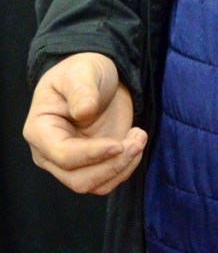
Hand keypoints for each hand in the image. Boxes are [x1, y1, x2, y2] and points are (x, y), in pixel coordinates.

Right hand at [23, 52, 147, 195]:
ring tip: (139, 138)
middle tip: (138, 140)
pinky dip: (126, 167)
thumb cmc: (82, 71)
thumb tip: (83, 112)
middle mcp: (51, 153)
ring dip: (122, 168)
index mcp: (40, 130)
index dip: (91, 154)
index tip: (118, 144)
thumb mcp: (82, 72)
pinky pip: (107, 180)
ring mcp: (72, 162)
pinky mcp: (92, 164)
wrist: (95, 77)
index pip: (63, 155)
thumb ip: (81, 90)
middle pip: (78, 179)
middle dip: (111, 165)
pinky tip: (136, 141)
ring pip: (94, 185)